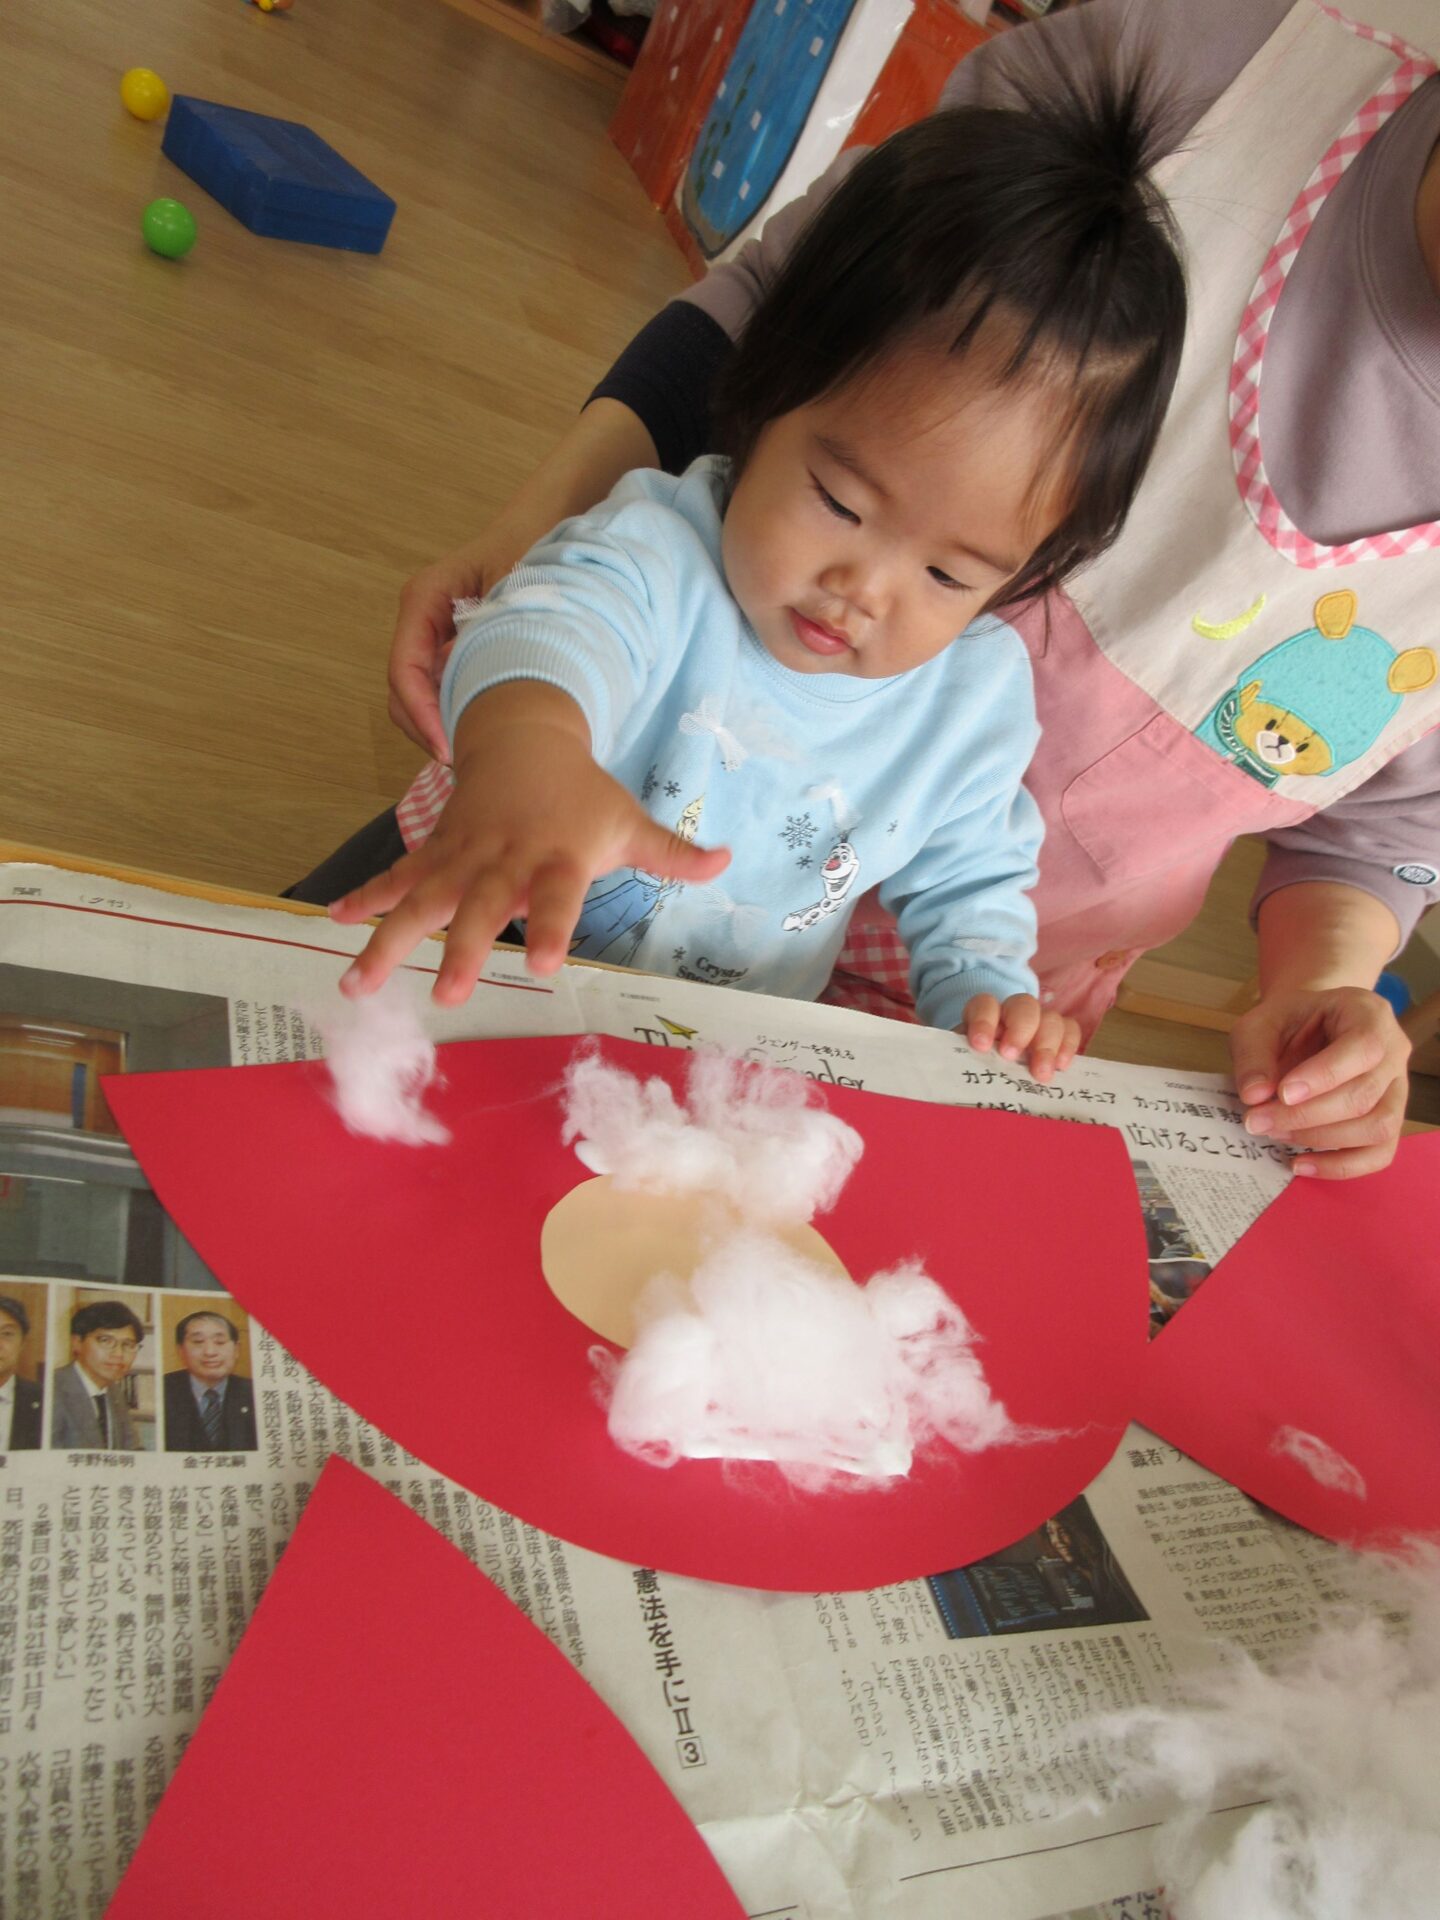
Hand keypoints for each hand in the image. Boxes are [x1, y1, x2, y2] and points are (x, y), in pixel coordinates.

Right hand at [330, 685, 729, 1002]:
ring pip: (423, 900)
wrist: (524, 736)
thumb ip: (670, 853)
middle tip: (451, 997)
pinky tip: (334, 925)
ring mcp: (463, 854)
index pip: (559, 896)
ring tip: (359, 984)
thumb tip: (725, 860)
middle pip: (483, 908)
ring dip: (389, 940)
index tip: (548, 966)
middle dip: (466, 950)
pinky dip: (365, 898)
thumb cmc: (581, 795)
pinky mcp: (434, 850)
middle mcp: (505, 858)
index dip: (554, 928)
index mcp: (557, 856)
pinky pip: (397, 877)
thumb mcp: (628, 820)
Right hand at [388, 534, 507, 761]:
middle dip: (427, 731)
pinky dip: (456, 719)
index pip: (403, 668)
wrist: (545, 528)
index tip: (445, 747)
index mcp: (423, 598)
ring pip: (419, 700)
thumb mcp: (513, 590)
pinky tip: (484, 735)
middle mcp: (419, 622)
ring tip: (477, 755)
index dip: (420, 714)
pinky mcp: (450, 656)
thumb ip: (486, 634)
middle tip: (467, 763)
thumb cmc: (529, 550)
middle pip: (402, 693)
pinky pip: (442, 695)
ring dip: (441, 730)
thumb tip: (468, 686)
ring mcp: (432, 640)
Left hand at [961, 993, 1080, 1083]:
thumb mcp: (963, 1064)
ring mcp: (1039, 1022)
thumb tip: (951, 1081)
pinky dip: (1068, 1045)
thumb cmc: (974, 1067)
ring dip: (1047, 1044)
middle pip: (1024, 1005)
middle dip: (1020, 1029)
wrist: (991, 1072)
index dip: (984, 1021)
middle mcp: (1012, 1013)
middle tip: (1011, 1057)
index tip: (981, 1045)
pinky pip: (1070, 1029)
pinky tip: (1062, 1066)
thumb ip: (961, 1064)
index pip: (984, 1004)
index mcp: (983, 1015)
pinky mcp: (1058, 1035)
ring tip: (1041, 1073)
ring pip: (1051, 1017)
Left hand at [1229, 985, 1410, 1178]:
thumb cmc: (1287, 1022)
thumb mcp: (1260, 1024)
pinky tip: (1301, 1164)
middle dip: (1306, 1115)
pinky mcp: (1390, 1119)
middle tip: (1258, 1121)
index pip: (1362, 1048)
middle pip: (1365, 1095)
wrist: (1307, 1026)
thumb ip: (1253, 1055)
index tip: (1282, 1093)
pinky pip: (1379, 1153)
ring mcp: (1397, 1088)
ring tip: (1275, 1134)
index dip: (1323, 1076)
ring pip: (1378, 1127)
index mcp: (1368, 1014)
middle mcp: (1393, 1052)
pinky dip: (1341, 1166)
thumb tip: (1254, 1096)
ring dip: (1321, 1140)